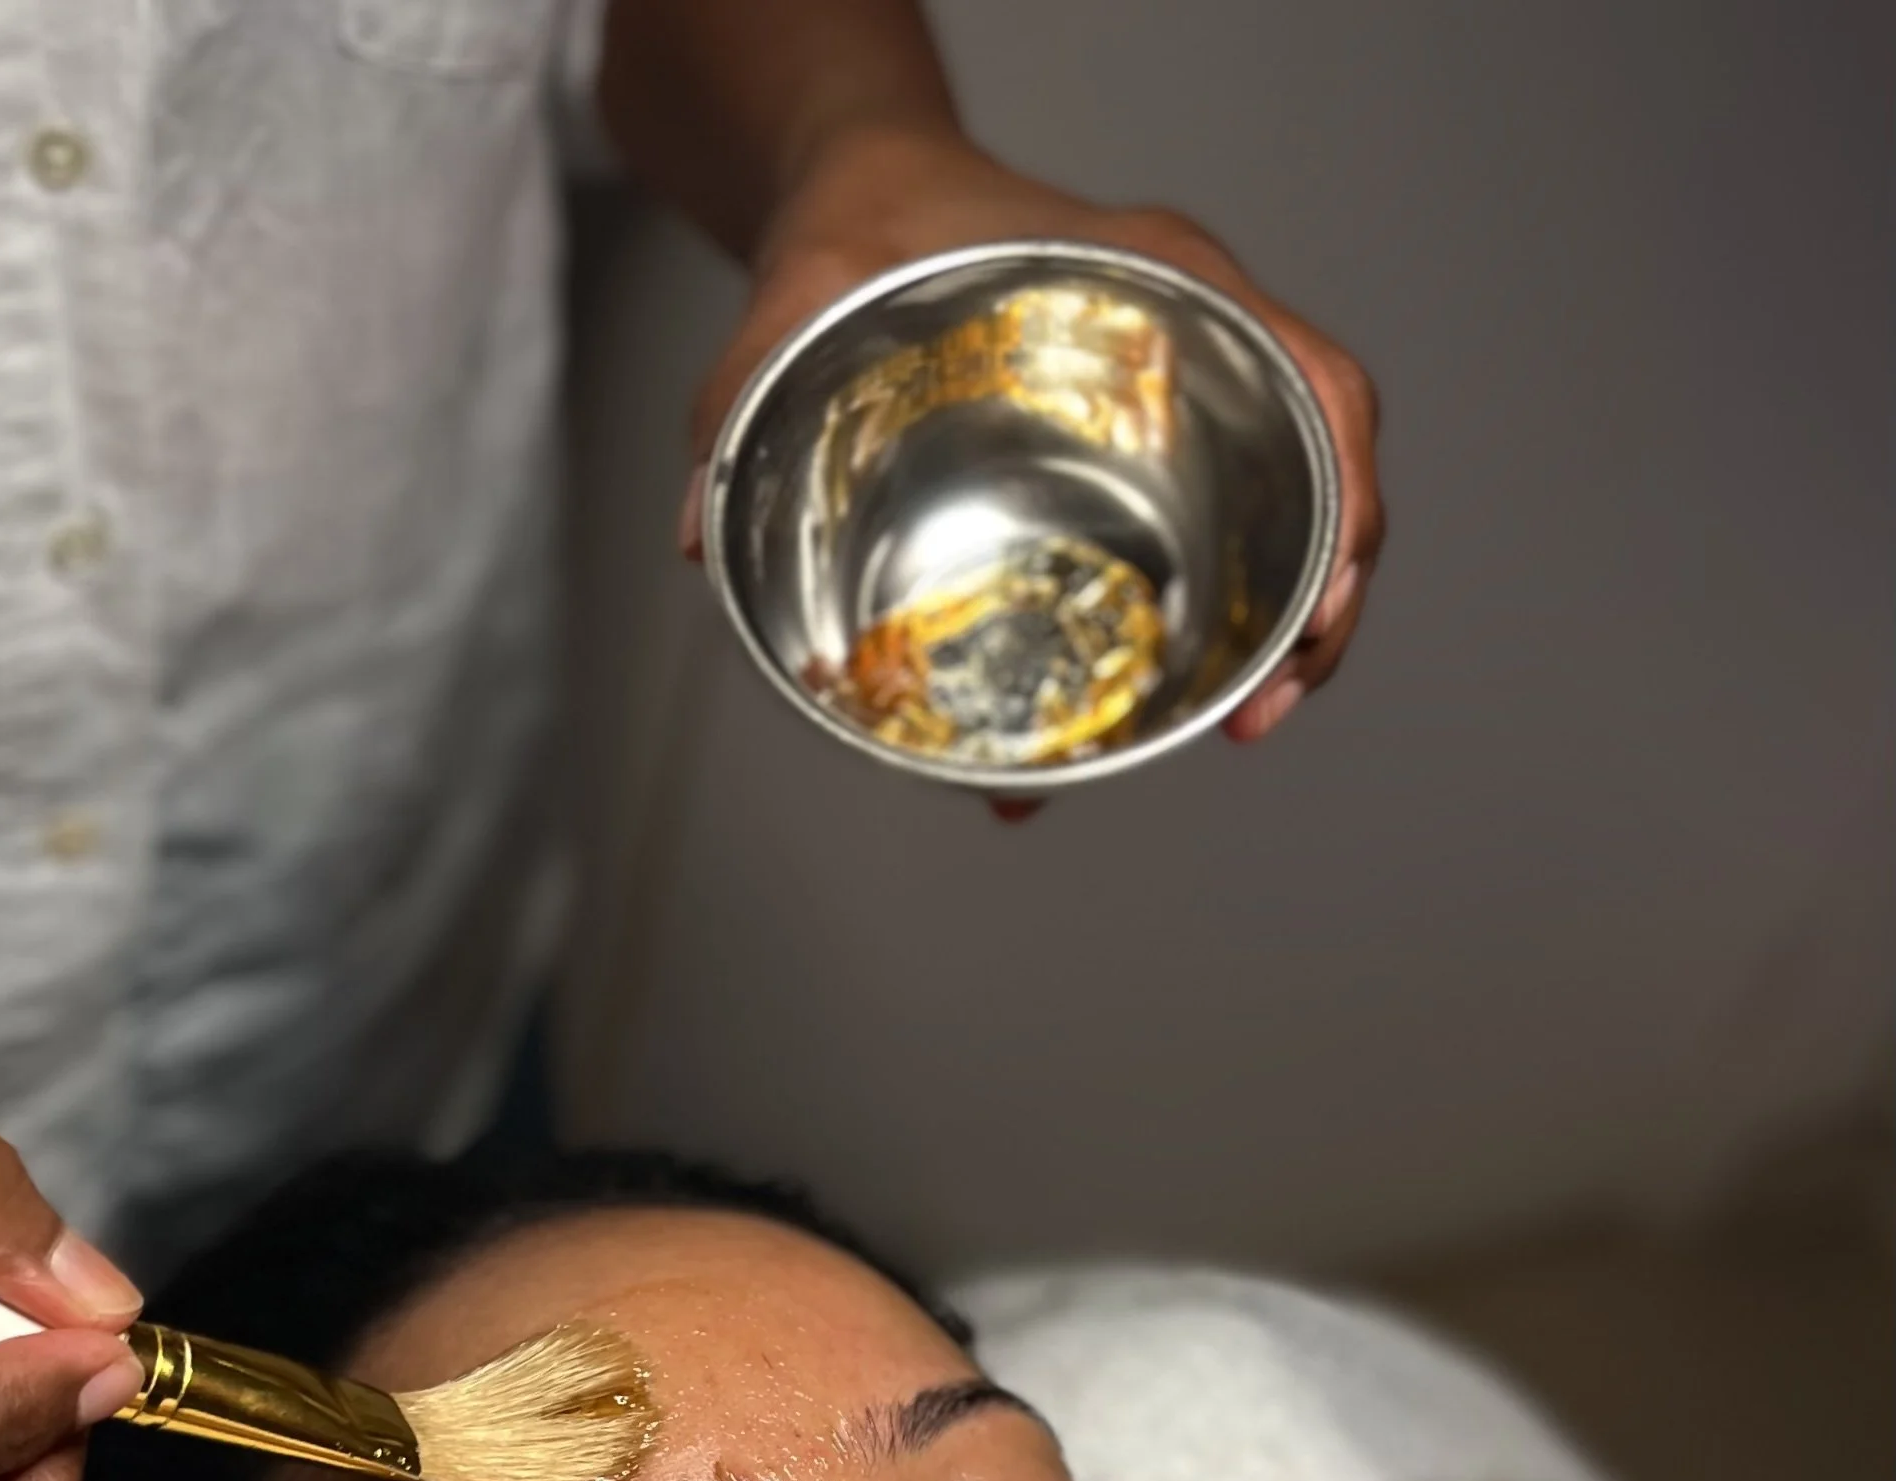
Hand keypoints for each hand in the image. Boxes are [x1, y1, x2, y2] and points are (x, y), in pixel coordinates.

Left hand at [683, 122, 1383, 753]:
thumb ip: (744, 392)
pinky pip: (1217, 542)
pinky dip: (1212, 625)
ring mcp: (1182, 405)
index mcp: (1163, 280)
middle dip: (1320, 605)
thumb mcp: (801, 283)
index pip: (1314, 384)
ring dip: (1283, 632)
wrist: (865, 198)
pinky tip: (1160, 708)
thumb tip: (696, 533)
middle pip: (1324, 475)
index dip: (1341, 497)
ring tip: (1238, 725)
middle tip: (1261, 712)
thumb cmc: (865, 223)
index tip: (1323, 598)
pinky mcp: (1147, 459)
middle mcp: (1198, 341)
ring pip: (1287, 521)